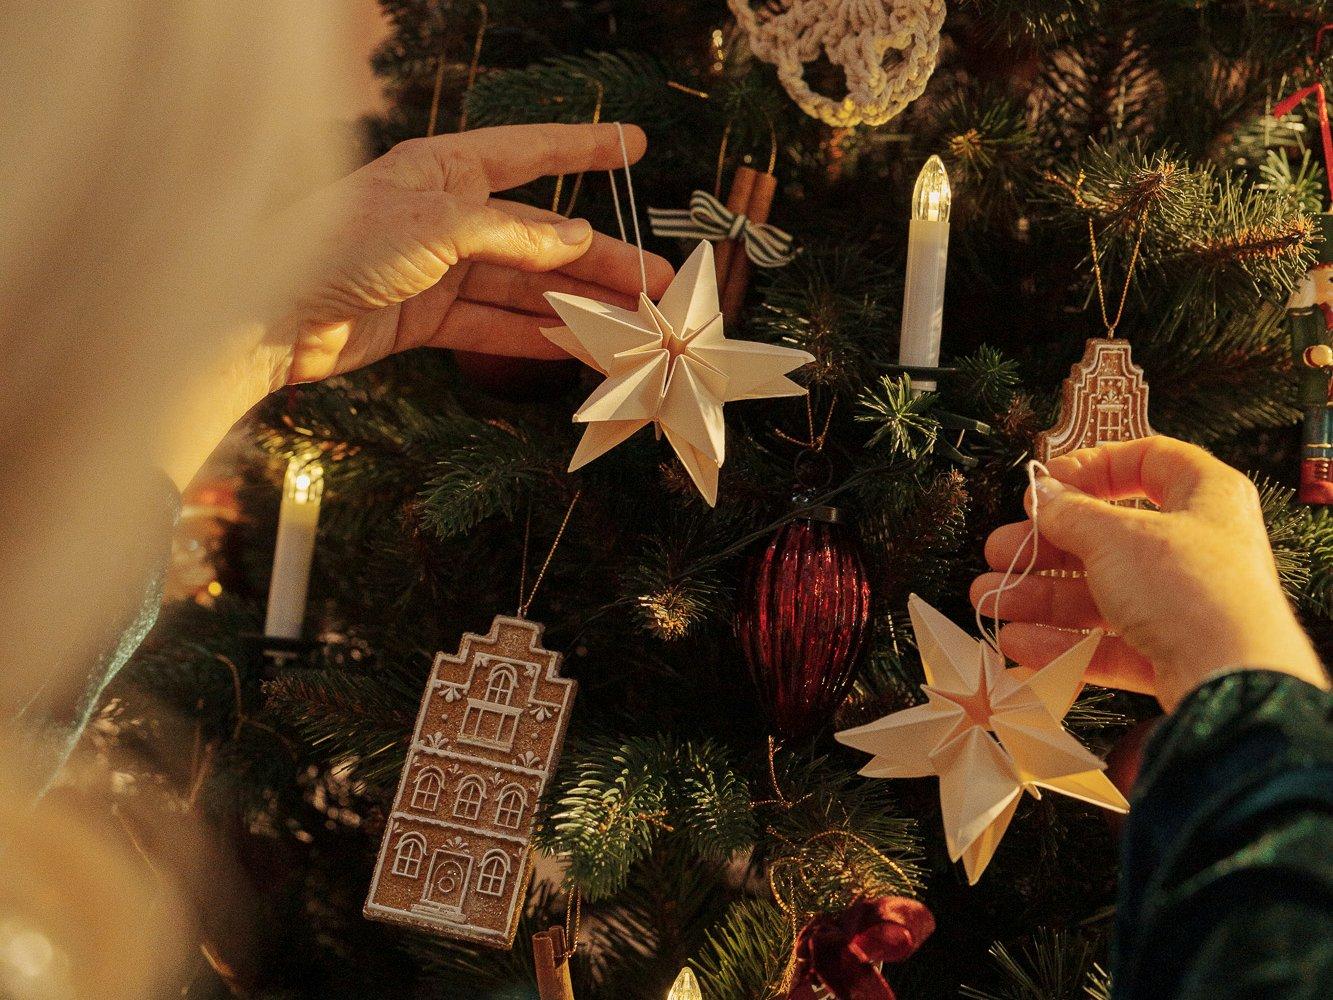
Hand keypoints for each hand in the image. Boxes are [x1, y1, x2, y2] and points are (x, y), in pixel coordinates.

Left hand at [267, 122, 672, 383]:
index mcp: (444, 172)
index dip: (583, 149)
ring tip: (632, 324)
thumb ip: (513, 235)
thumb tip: (577, 238)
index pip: (529, 153)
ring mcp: (437, 272)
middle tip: (658, 283)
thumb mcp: (438, 226)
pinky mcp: (424, 321)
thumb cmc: (341, 246)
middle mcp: (446, 218)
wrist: (268, 315)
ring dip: (578, 307)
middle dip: (601, 261)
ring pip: (523, 289)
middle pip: (540, 238)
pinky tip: (575, 349)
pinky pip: (492, 327)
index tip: (632, 146)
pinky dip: (532, 338)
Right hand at [970, 436, 1327, 709]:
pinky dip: (1060, 642)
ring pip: (1099, 593)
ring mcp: (1184, 603)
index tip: (1051, 482)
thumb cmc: (1195, 590)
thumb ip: (1071, 512)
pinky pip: (1105, 642)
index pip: (1150, 461)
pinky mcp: (1170, 652)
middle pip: (1107, 535)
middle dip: (1044, 546)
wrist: (1230, 680)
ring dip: (1039, 597)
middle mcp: (1198, 547)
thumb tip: (1045, 495)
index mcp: (1205, 497)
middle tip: (1003, 549)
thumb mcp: (1117, 535)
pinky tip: (1019, 640)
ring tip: (990, 600)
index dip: (1095, 466)